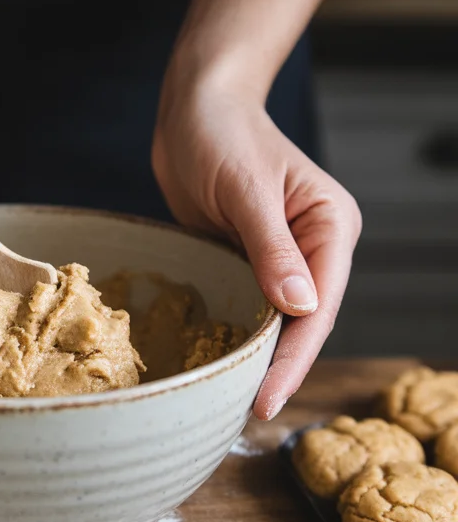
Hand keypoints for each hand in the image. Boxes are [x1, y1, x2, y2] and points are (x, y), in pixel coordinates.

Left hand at [152, 79, 361, 418]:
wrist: (191, 108)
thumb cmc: (219, 134)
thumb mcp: (245, 190)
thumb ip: (271, 249)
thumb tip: (301, 309)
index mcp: (329, 225)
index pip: (319, 305)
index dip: (295, 357)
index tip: (268, 398)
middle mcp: (315, 245)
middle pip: (304, 321)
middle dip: (280, 367)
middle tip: (250, 413)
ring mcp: (283, 255)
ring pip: (278, 320)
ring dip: (261, 358)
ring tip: (235, 403)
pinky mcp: (250, 259)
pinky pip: (250, 305)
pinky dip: (240, 334)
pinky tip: (223, 364)